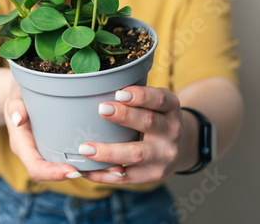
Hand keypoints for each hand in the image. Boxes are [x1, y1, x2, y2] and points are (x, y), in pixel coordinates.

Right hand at [3, 80, 124, 180]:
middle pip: (57, 172)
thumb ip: (16, 105)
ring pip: (70, 165)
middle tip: (107, 171)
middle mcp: (37, 152)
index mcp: (23, 145)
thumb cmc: (18, 93)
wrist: (21, 92)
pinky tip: (116, 153)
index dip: (53, 173)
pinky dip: (95, 158)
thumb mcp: (15, 95)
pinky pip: (76, 155)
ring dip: (95, 170)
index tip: (72, 171)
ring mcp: (50, 150)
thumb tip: (18, 118)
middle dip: (81, 174)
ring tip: (120, 167)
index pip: (36, 167)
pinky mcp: (61, 144)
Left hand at [80, 86, 198, 183]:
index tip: (119, 92)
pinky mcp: (154, 175)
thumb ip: (133, 97)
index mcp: (171, 108)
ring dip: (109, 152)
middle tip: (101, 109)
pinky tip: (86, 170)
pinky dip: (104, 175)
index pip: (159, 99)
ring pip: (137, 154)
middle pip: (149, 123)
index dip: (141, 96)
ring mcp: (164, 155)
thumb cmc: (155, 118)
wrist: (181, 148)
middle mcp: (171, 131)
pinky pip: (127, 177)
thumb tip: (93, 89)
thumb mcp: (154, 103)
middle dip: (124, 116)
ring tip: (86, 148)